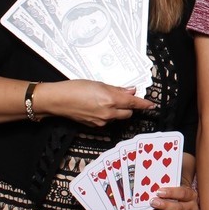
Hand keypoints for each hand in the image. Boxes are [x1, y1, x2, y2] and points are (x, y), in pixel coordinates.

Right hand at [38, 80, 155, 126]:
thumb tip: (130, 91)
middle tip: (124, 97)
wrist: (57, 100)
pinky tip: (98, 107)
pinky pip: (107, 121)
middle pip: (128, 113)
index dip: (144, 104)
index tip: (151, 105)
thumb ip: (116, 89)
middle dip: (129, 106)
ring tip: (105, 100)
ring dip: (117, 110)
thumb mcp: (98, 84)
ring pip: (117, 117)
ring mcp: (101, 121)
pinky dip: (107, 114)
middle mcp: (108, 113)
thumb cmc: (74, 88)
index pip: (133, 103)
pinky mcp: (94, 126)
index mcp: (111, 100)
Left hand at [145, 184, 197, 209]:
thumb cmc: (176, 192)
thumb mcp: (176, 186)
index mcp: (192, 195)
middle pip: (180, 208)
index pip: (183, 193)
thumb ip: (169, 185)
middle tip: (153, 202)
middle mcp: (192, 208)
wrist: (181, 201)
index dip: (171, 193)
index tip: (159, 192)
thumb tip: (155, 185)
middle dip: (165, 205)